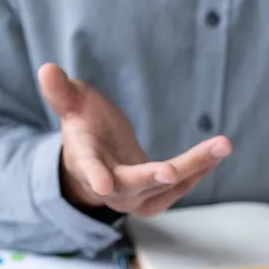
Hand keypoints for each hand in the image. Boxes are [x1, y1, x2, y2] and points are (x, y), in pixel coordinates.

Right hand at [38, 63, 230, 215]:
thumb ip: (61, 91)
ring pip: (165, 187)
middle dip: (156, 176)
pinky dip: (200, 170)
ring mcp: (134, 198)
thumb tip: (46, 69)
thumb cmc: (85, 127)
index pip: (89, 171)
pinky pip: (180, 188)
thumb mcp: (72, 104)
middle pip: (135, 184)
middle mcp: (111, 188)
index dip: (96, 177)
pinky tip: (218, 153)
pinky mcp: (156, 199)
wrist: (97, 163)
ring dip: (194, 168)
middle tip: (173, 170)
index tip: (102, 185)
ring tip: (221, 145)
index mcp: (86, 163)